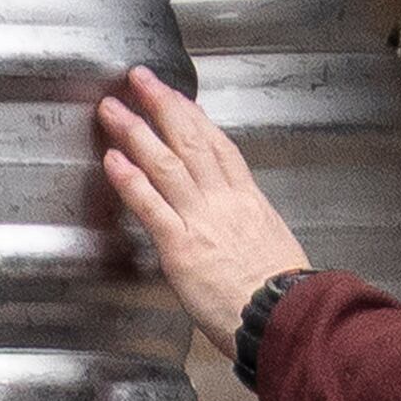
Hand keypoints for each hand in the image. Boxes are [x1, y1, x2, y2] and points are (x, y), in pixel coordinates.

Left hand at [98, 70, 310, 347]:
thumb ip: (256, 232)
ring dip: (136, 131)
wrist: (288, 319)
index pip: (222, 149)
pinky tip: (112, 159)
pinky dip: (129, 179)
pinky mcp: (181, 247)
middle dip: (163, 106)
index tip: (181, 100)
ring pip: (166, 164)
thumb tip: (248, 229)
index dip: (198, 120)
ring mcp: (202, 222)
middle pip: (191, 142)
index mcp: (251, 204)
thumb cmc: (287, 300)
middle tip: (141, 80)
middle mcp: (225, 204)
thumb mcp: (279, 250)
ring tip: (113, 109)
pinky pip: (150, 205)